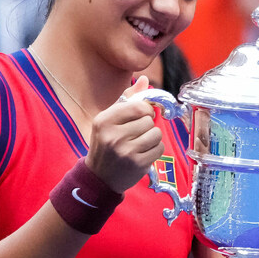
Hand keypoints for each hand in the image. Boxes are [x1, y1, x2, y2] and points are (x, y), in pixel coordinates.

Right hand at [85, 76, 163, 192]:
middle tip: (136, 133)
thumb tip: (144, 80)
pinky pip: (159, 148)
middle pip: (149, 120)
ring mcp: (125, 151)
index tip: (142, 115)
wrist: (99, 177)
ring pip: (156, 134)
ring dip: (152, 138)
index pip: (137, 106)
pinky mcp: (137, 164)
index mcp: (104, 120)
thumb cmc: (106, 144)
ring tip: (140, 143)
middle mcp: (113, 135)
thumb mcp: (109, 120)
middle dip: (147, 125)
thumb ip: (127, 99)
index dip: (145, 109)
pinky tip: (143, 154)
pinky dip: (155, 150)